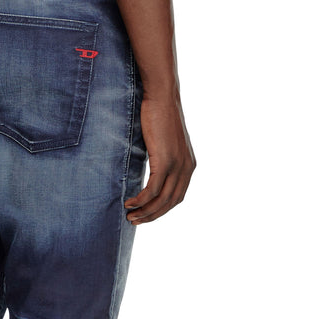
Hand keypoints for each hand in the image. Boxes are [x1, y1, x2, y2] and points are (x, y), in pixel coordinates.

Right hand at [125, 94, 195, 224]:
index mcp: (189, 165)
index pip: (177, 197)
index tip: (145, 215)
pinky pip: (152, 190)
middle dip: (152, 216)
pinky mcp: (165, 161)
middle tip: (135, 221)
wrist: (162, 97)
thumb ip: (162, 158)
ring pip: (161, 200)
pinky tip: (130, 202)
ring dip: (145, 212)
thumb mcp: (164, 143)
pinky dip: (140, 200)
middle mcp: (187, 168)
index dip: (161, 210)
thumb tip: (151, 171)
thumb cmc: (159, 116)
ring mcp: (177, 165)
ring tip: (130, 216)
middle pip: (170, 203)